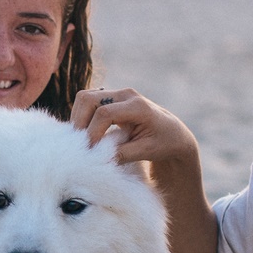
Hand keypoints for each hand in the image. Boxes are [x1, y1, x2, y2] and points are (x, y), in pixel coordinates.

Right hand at [69, 88, 198, 167]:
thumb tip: (96, 159)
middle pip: (88, 98)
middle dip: (79, 122)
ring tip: (83, 140)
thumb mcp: (146, 151)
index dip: (92, 132)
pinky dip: (83, 116)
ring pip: (85, 98)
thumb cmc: (163, 143)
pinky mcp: (111, 98)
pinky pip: (88, 101)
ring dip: (79, 119)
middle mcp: (125, 94)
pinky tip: (88, 133)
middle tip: (80, 145)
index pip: (104, 113)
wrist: (173, 133)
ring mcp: (117, 93)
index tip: (90, 151)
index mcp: (137, 106)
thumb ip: (121, 154)